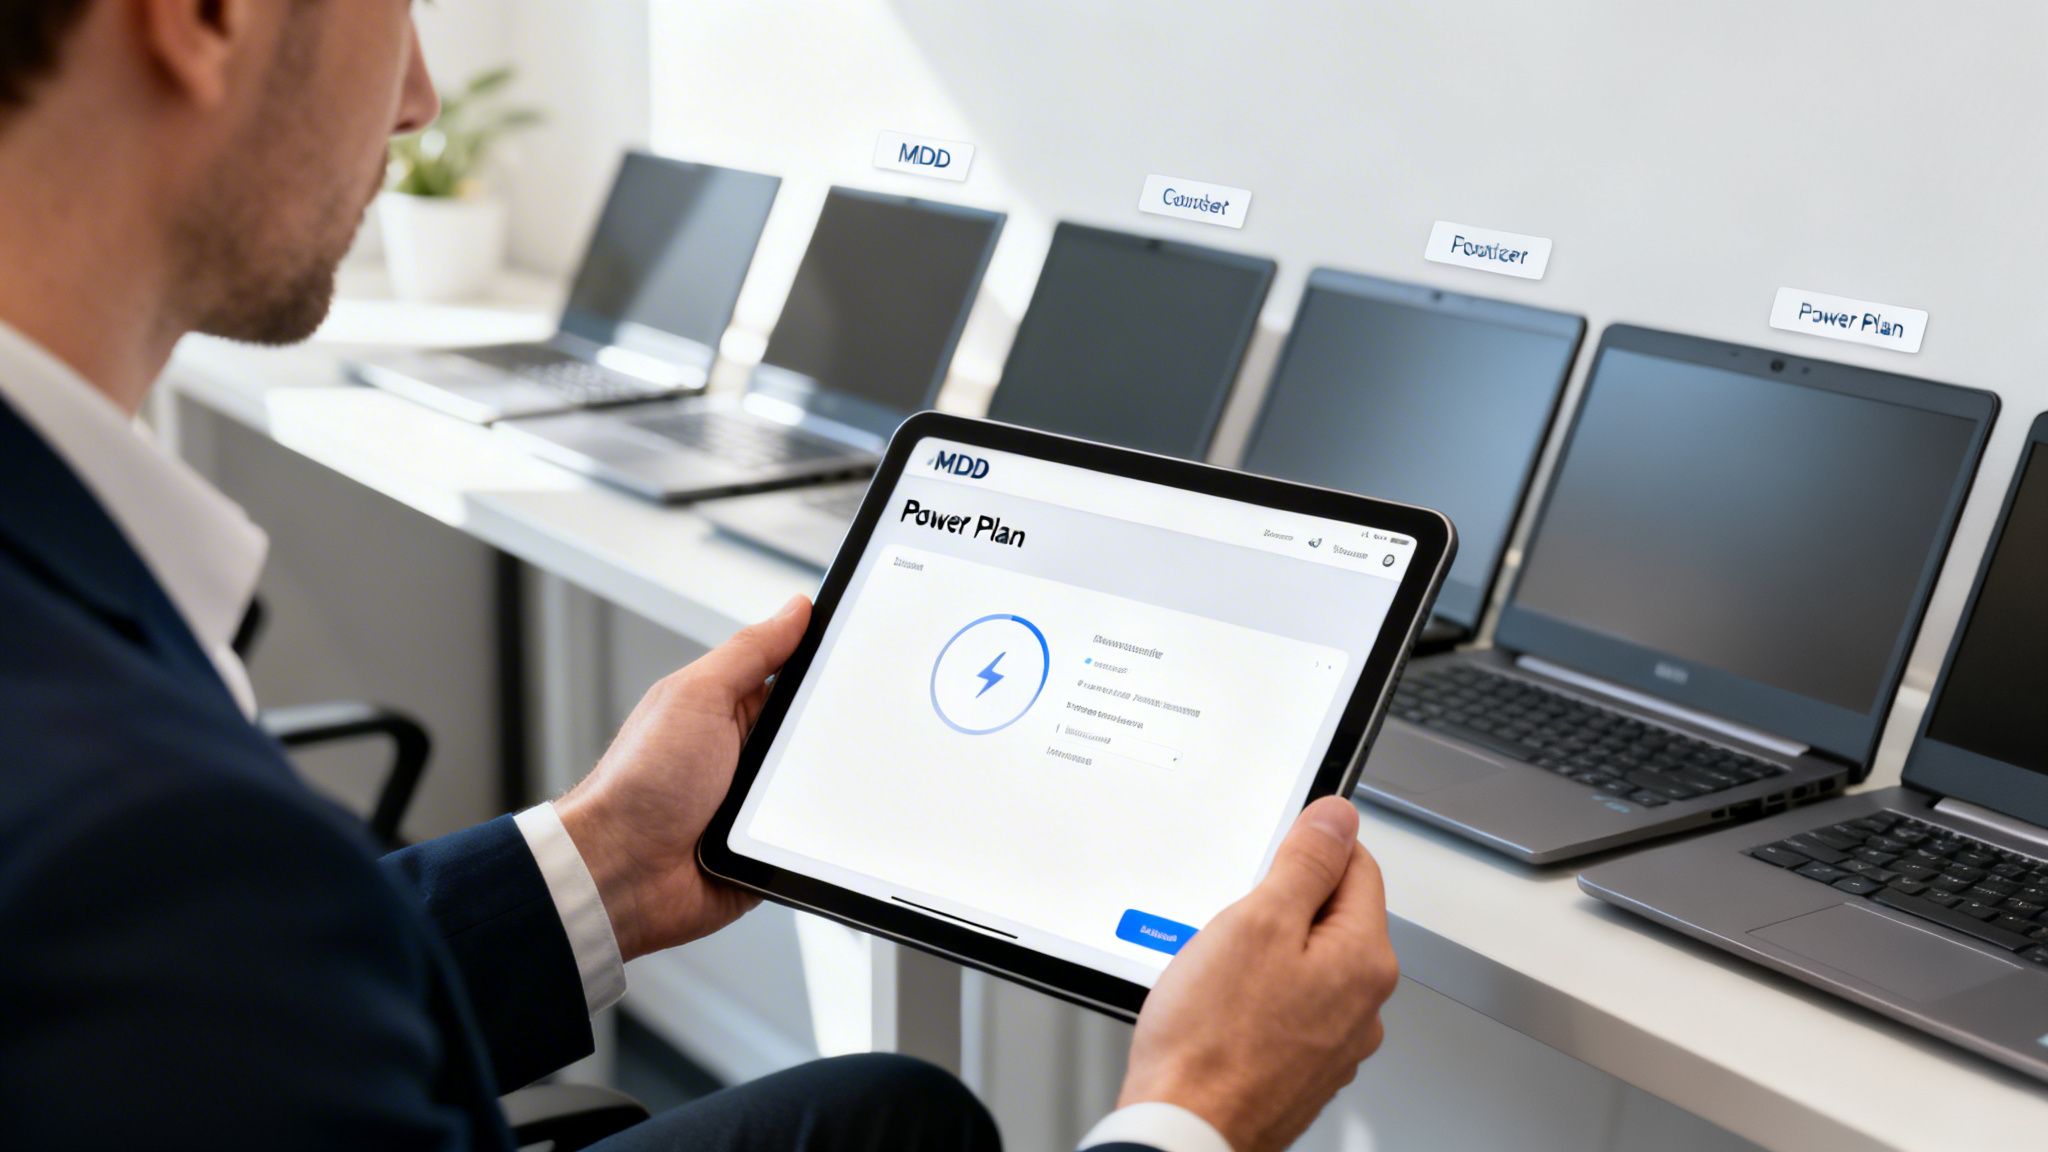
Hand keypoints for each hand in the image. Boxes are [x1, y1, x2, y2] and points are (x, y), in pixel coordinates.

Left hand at [554, 595, 811, 961]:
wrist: (620, 873)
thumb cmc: (639, 783)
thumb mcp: (697, 697)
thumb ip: (750, 651)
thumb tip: (795, 610)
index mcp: (729, 708)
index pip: (795, 675)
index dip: (828, 665)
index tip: (866, 656)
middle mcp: (746, 752)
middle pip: (817, 732)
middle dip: (835, 734)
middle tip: (841, 734)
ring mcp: (759, 801)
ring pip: (822, 784)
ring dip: (827, 787)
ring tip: (813, 788)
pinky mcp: (769, 846)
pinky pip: (815, 834)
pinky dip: (821, 832)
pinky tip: (820, 828)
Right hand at [1118, 796, 1396, 1151]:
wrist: (1187, 1130)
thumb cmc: (1212, 1043)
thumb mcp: (1256, 922)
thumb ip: (1305, 862)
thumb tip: (1338, 818)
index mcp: (1364, 960)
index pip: (1357, 866)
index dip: (1306, 850)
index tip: (1269, 859)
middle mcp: (1364, 1005)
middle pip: (1331, 916)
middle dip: (1279, 909)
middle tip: (1231, 929)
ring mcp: (1336, 1042)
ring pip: (1305, 965)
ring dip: (1265, 957)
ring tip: (1220, 978)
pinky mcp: (1304, 1067)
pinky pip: (1286, 1008)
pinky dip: (1256, 1000)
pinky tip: (1221, 1013)